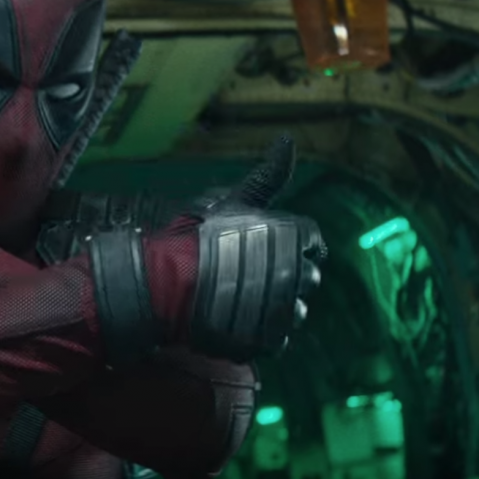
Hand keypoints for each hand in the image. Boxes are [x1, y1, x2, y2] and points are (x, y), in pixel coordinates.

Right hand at [183, 135, 326, 359]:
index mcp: (294, 237)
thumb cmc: (198, 237)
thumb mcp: (236, 200)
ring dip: (277, 307)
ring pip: (296, 311)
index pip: (313, 244)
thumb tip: (288, 138)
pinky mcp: (267, 340)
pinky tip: (239, 321)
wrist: (166, 281)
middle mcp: (296, 273)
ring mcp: (283, 309)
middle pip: (308, 279)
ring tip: (244, 299)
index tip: (272, 250)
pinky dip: (263, 333)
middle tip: (252, 275)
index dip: (294, 247)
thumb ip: (268, 175)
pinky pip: (278, 340)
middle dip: (288, 278)